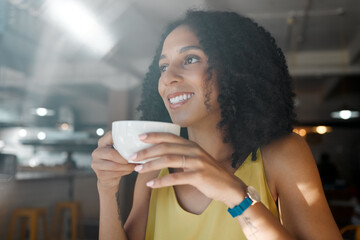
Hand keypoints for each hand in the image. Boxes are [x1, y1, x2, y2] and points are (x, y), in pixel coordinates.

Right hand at [91, 131, 135, 189]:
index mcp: (102, 142)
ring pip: (114, 165)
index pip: (110, 136)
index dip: (121, 138)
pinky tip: (130, 170)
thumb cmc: (118, 160)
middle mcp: (97, 152)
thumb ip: (124, 144)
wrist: (109, 177)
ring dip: (127, 166)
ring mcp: (96, 164)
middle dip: (125, 157)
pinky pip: (114, 173)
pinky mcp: (100, 175)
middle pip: (111, 154)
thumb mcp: (119, 150)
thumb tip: (141, 142)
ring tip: (135, 165)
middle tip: (135, 158)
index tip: (133, 141)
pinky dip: (125, 172)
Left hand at [132, 132, 246, 206]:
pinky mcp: (199, 176)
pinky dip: (161, 181)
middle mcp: (194, 150)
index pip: (169, 136)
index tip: (139, 138)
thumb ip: (181, 155)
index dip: (154, 136)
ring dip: (150, 165)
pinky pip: (176, 178)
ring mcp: (197, 162)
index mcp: (191, 145)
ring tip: (137, 170)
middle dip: (146, 151)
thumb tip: (160, 155)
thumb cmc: (209, 174)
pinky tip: (151, 185)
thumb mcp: (196, 159)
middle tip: (132, 157)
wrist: (229, 186)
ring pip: (168, 160)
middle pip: (165, 147)